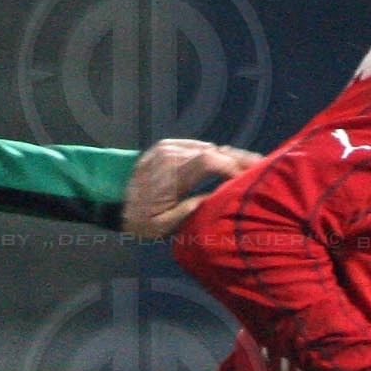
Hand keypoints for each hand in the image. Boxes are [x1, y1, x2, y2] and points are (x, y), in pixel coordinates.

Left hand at [122, 139, 264, 239]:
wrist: (107, 196)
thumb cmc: (136, 217)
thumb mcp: (163, 225)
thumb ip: (192, 210)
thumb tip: (218, 200)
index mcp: (174, 173)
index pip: (213, 160)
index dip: (234, 167)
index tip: (251, 178)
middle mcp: (173, 154)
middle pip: (215, 150)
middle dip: (239, 159)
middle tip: (262, 167)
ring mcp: (169, 147)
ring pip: (207, 148)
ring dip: (227, 157)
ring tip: (247, 168)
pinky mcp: (166, 145)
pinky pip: (195, 147)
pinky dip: (211, 154)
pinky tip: (224, 164)